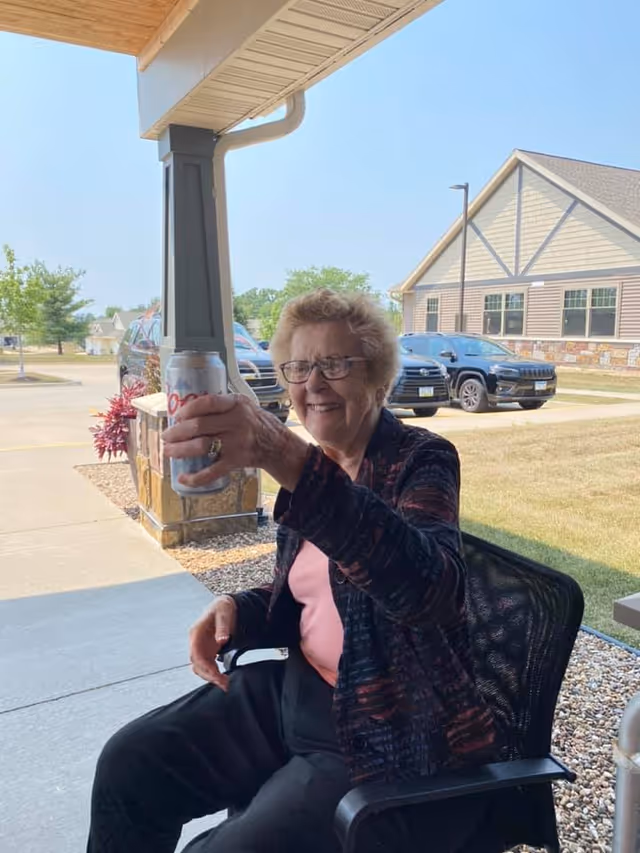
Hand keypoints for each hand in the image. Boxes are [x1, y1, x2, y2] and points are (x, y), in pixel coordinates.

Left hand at [162, 393, 308, 491]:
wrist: (277, 445)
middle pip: (199, 426)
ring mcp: (236, 443)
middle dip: (177, 432)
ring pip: (201, 446)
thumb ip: (221, 403)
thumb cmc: (255, 422)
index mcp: (236, 404)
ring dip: (180, 450)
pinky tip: (183, 478)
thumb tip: (187, 407)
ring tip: (168, 452)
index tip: (177, 416)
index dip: (188, 409)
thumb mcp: (243, 404)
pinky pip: (212, 471)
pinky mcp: (236, 461)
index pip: (208, 403)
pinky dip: (195, 477)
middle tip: (166, 437)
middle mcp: (236, 422)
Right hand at [189, 595, 236, 689]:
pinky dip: (213, 673)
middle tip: (223, 683)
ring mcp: (200, 647)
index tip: (216, 675)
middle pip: (197, 663)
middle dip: (209, 675)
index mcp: (196, 633)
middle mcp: (195, 641)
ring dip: (210, 676)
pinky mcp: (206, 650)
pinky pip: (207, 665)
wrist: (224, 605)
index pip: (196, 654)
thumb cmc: (223, 608)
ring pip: (200, 666)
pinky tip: (222, 677)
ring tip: (225, 684)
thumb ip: (222, 627)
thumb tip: (220, 640)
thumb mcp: (224, 613)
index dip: (204, 666)